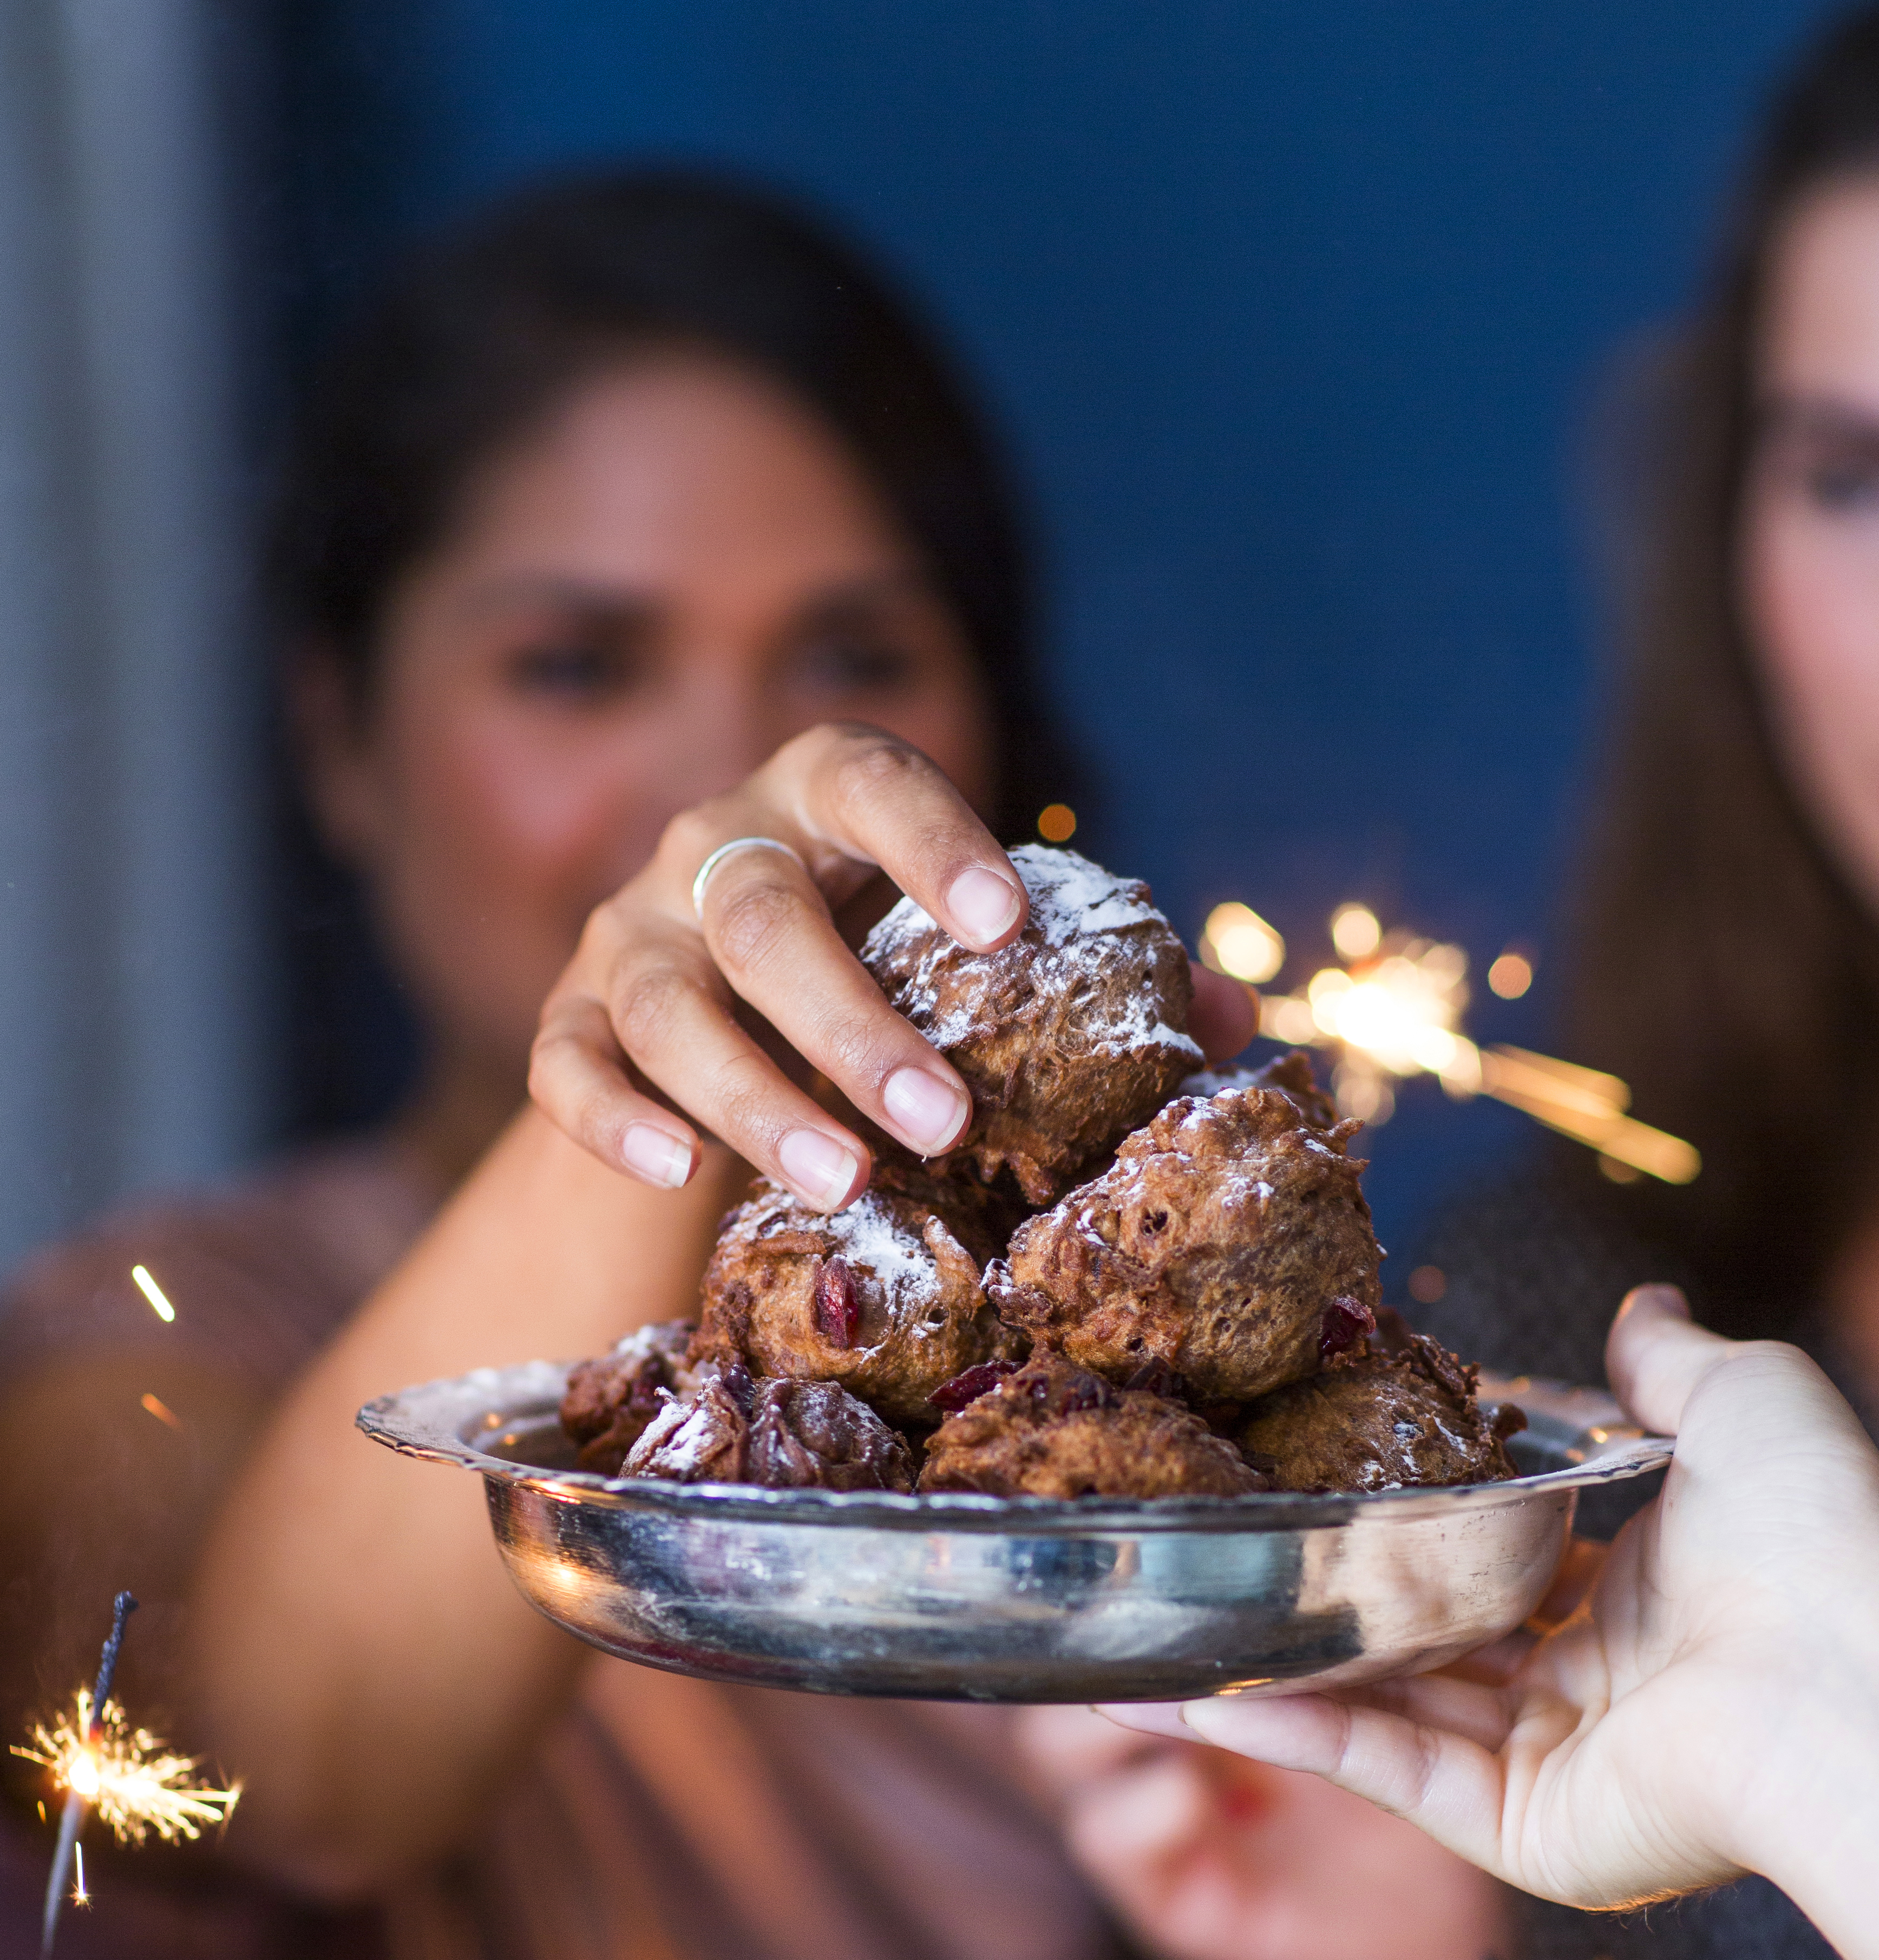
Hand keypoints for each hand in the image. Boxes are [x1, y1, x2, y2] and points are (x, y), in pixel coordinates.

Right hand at [528, 722, 1252, 1204]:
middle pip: (764, 914)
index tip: (1009, 926)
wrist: (726, 1019)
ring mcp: (627, 934)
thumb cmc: (890, 976)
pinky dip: (617, 1119)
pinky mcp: (567, 1023)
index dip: (935, 844)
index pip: (870, 778)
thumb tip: (1230, 1016)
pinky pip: (568, 1068)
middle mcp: (713, 847)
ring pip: (666, 1002)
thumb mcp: (978, 964)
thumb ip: (1098, 979)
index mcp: (824, 799)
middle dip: (854, 1021)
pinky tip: (681, 1172)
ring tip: (845, 1181)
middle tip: (944, 1121)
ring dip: (755, 1093)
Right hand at [1102, 1288, 1878, 1959]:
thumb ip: (1669, 1362)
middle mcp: (1590, 1680)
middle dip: (1308, 1604)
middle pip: (1421, 1640)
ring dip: (1259, 1677)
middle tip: (1194, 1559)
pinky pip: (1386, 1776)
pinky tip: (1186, 1699)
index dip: (1402, 1513)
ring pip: (1379, 1713)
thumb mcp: (1744, 1401)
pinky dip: (1287, 1737)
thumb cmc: (1814, 1532)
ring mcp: (1551, 1763)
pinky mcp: (1522, 1833)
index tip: (1301, 1470)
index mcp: (1644, 1586)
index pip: (1496, 1551)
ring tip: (1138, 1639)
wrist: (1847, 1676)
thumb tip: (1642, 1308)